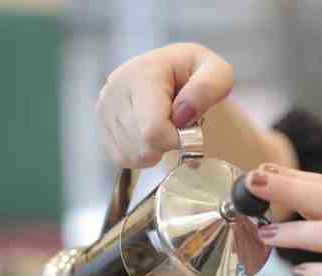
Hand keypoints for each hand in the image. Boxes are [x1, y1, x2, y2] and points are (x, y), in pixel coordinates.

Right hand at [97, 43, 233, 167]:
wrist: (179, 74)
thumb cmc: (199, 76)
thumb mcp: (219, 74)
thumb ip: (208, 88)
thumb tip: (181, 114)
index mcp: (144, 71)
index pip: (153, 130)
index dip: (177, 139)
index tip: (190, 128)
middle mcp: (116, 85)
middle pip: (142, 145)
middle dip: (168, 144)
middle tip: (179, 125)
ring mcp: (105, 104)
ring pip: (132, 154)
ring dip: (157, 150)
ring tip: (166, 127)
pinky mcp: (102, 121)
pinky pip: (122, 158)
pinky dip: (143, 154)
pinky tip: (152, 135)